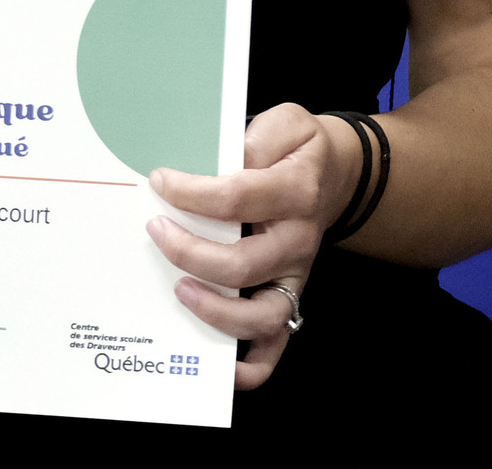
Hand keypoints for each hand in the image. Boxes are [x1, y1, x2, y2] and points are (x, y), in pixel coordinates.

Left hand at [146, 103, 354, 389]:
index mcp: (296, 191)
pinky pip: (277, 345)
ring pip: (259, 315)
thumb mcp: (286, 122)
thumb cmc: (300, 150)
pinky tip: (223, 369)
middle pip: (241, 264)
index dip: (191, 192)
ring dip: (214, 310)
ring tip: (178, 290)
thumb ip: (255, 135)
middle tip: (156, 230)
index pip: (236, 197)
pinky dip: (252, 367)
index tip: (161, 181)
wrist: (335, 174)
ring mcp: (294, 275)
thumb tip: (217, 162)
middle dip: (189, 251)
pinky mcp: (289, 297)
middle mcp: (298, 240)